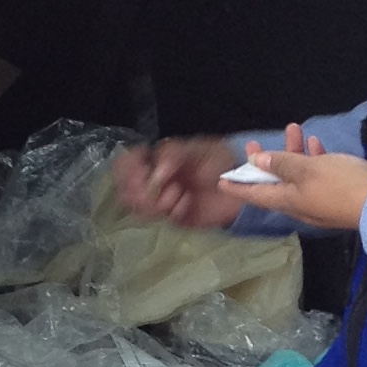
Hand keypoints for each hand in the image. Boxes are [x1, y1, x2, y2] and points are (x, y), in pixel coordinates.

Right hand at [113, 136, 244, 227]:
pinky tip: (186, 202)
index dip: (127, 169)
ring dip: (153, 201)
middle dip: (137, 189)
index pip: (125, 163)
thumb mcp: (195, 148)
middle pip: (125, 188)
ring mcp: (162, 200)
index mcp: (154, 160)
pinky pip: (161, 218)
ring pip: (138, 207)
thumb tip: (155, 174)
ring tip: (176, 192)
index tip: (141, 170)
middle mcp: (153, 180)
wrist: (241, 181)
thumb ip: (172, 156)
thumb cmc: (218, 159)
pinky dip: (171, 210)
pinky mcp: (174, 217)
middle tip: (154, 186)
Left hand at [240, 127, 366, 232]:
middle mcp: (300, 204)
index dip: (237, 187)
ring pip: (298, 175)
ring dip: (293, 153)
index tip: (222, 182)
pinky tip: (315, 143)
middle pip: (275, 183)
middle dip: (264, 163)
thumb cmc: (342, 185)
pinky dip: (313, 160)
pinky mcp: (337, 195)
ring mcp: (319, 201)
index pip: (255, 194)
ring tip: (294, 128)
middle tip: (252, 145)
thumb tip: (257, 162)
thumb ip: (282, 164)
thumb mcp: (308, 169)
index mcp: (288, 200)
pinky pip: (318, 176)